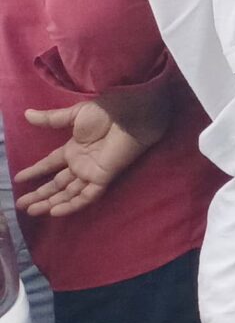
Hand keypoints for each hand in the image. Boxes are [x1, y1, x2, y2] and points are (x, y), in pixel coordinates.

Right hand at [13, 86, 174, 215]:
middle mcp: (81, 163)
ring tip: (31, 211)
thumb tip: (26, 114)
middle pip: (57, 184)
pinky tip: (55, 211)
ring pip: (68, 193)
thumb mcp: (74, 115)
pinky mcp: (103, 177)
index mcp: (74, 149)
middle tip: (20, 204)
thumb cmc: (106, 112)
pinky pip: (86, 196)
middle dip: (39, 194)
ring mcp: (91, 172)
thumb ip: (51, 119)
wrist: (128, 114)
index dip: (35, 172)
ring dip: (50, 202)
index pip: (50, 165)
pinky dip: (72, 204)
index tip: (18, 179)